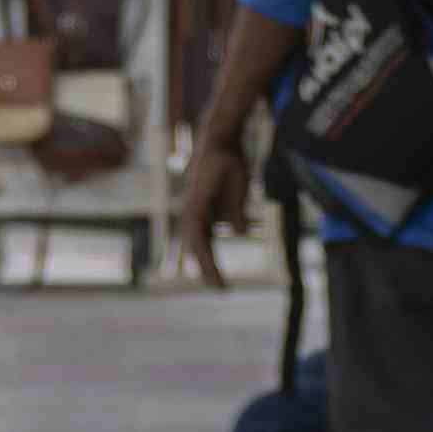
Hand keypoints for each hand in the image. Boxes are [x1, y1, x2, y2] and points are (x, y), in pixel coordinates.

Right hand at [170, 129, 252, 286]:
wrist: (219, 141)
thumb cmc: (227, 159)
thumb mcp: (238, 182)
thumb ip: (237, 208)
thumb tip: (239, 233)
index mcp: (196, 207)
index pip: (200, 242)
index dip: (208, 264)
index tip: (219, 282)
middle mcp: (193, 212)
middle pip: (198, 246)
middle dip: (207, 269)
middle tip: (221, 290)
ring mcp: (200, 211)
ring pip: (201, 242)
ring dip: (208, 261)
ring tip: (218, 282)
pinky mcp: (208, 209)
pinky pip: (212, 232)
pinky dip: (218, 243)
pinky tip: (231, 250)